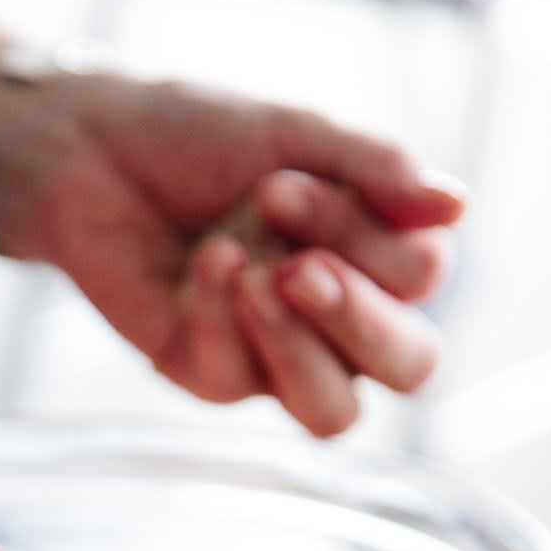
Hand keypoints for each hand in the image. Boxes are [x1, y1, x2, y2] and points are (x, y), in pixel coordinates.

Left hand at [0, 74, 464, 435]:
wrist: (92, 153)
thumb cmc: (198, 140)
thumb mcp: (291, 136)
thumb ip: (373, 171)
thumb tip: (458, 207)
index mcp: (375, 253)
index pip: (420, 279)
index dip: (368, 237)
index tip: (286, 180)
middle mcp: (337, 316)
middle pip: (409, 368)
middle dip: (362, 319)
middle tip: (302, 267)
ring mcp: (274, 357)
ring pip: (333, 414)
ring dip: (301, 347)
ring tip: (260, 277)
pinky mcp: (209, 376)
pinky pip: (236, 380)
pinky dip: (223, 314)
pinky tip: (203, 261)